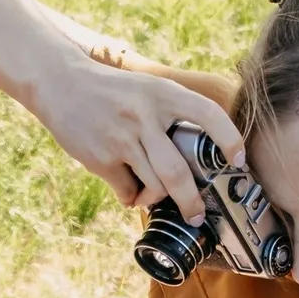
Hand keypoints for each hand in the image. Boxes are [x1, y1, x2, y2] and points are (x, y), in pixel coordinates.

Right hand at [30, 58, 243, 220]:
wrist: (60, 84)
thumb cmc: (112, 92)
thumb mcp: (147, 88)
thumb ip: (172, 114)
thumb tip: (200, 158)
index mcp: (163, 93)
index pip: (208, 114)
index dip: (229, 139)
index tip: (238, 160)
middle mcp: (145, 116)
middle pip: (177, 173)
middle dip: (190, 201)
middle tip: (196, 214)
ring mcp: (122, 139)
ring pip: (153, 186)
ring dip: (154, 198)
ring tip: (150, 195)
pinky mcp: (102, 158)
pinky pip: (127, 192)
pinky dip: (130, 196)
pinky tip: (126, 186)